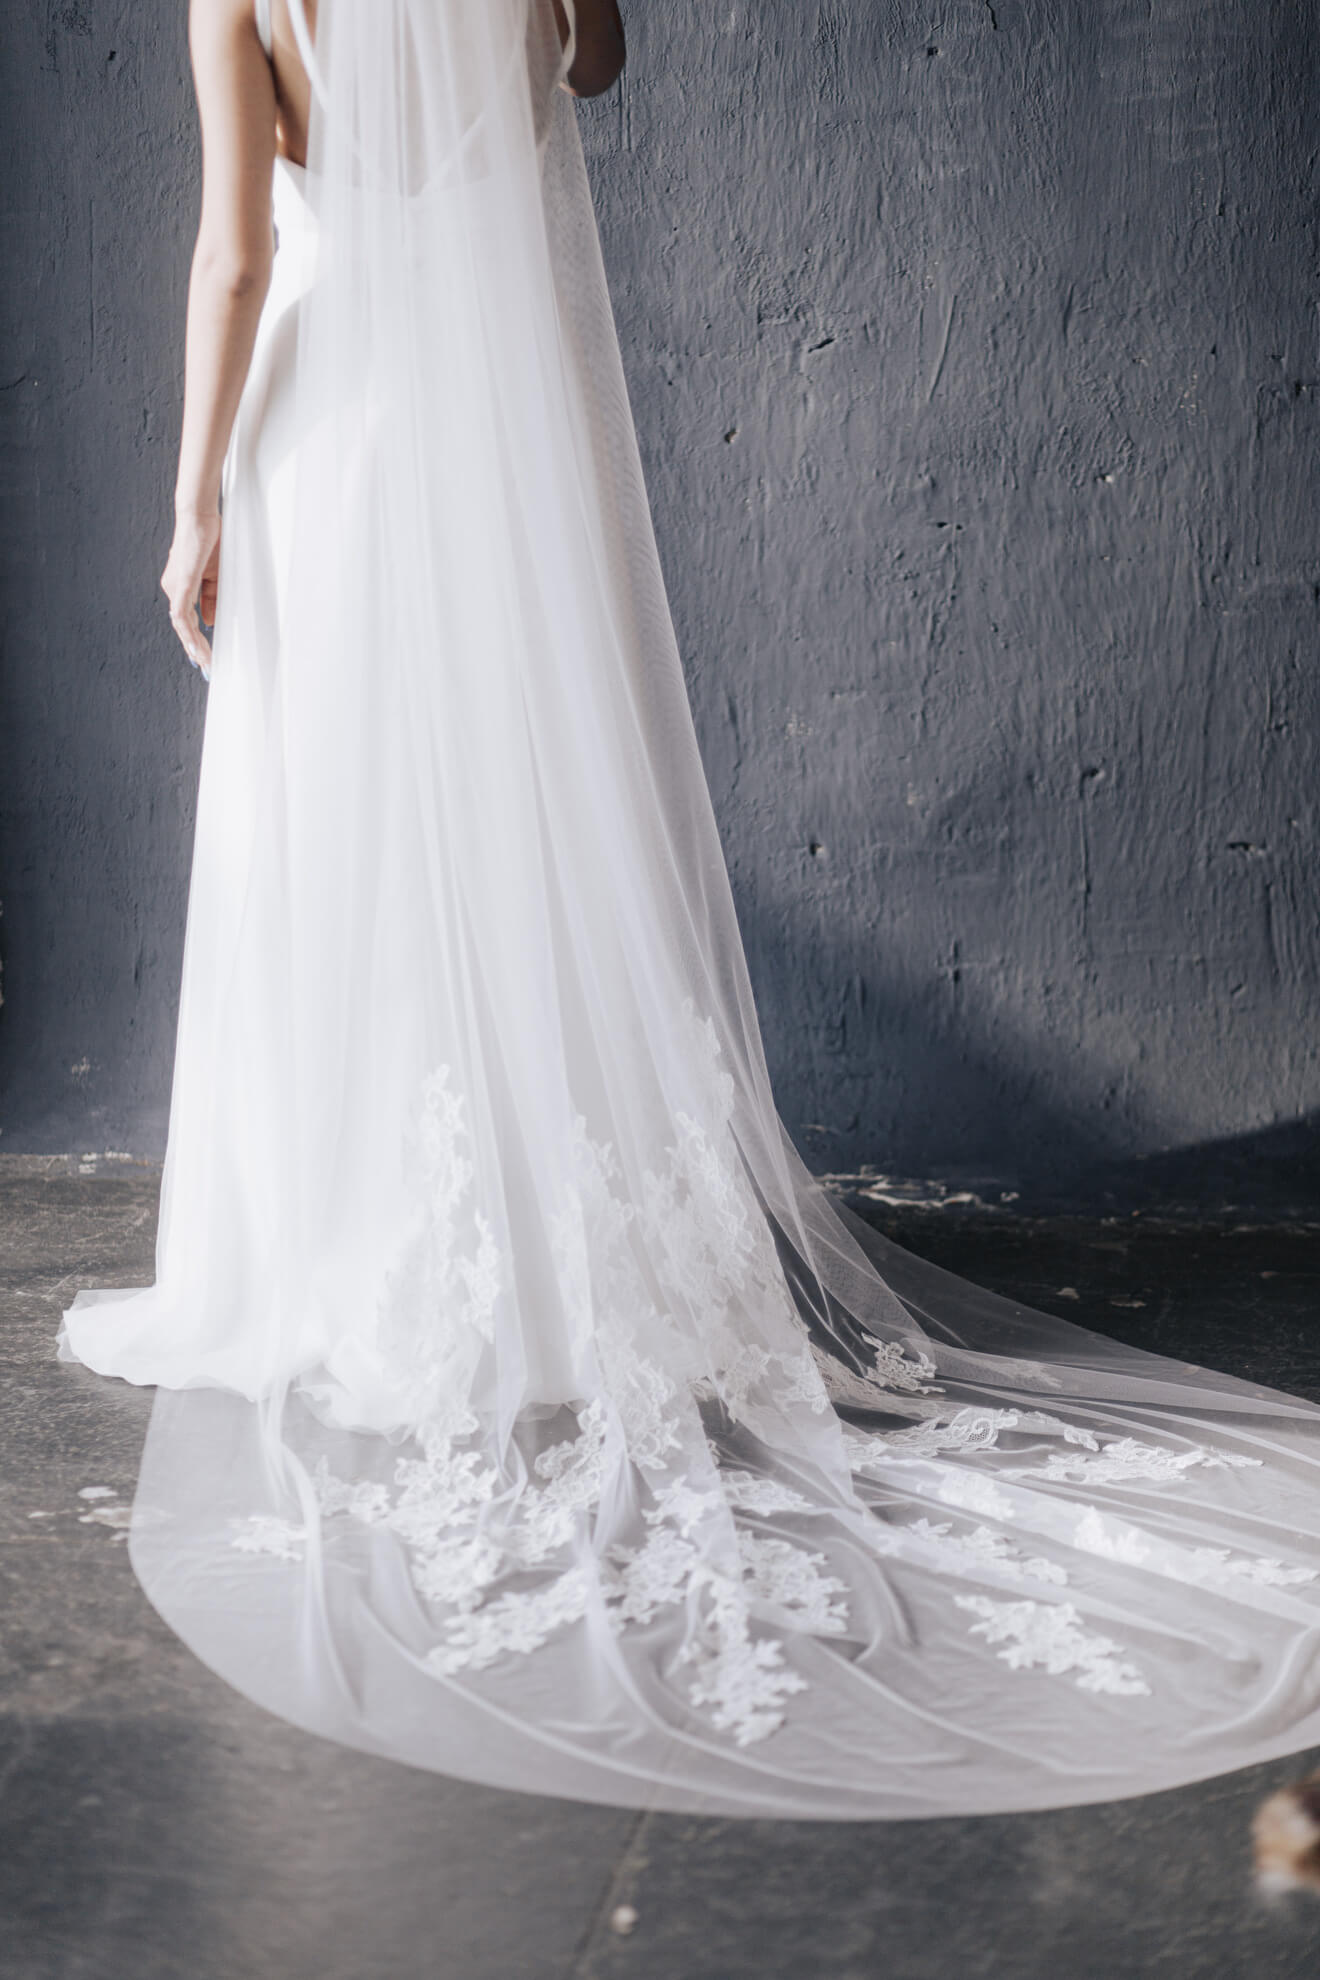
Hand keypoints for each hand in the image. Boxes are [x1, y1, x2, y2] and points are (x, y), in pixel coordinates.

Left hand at [161, 509, 221, 678]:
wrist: (200, 517)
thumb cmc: (208, 541)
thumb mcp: (215, 576)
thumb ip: (211, 600)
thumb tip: (207, 623)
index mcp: (182, 587)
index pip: (187, 620)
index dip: (196, 640)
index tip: (206, 657)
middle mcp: (174, 589)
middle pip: (183, 627)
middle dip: (195, 650)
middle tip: (208, 668)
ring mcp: (175, 587)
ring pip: (181, 625)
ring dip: (194, 646)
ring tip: (206, 663)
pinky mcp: (180, 584)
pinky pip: (182, 616)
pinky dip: (189, 633)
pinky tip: (196, 647)